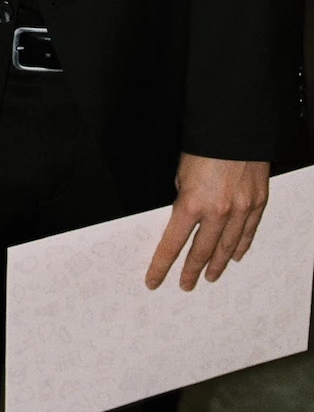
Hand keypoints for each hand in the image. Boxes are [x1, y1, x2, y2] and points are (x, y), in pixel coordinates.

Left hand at [145, 153, 269, 290]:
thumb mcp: (182, 173)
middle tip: (186, 284)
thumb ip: (184, 197)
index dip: (162, 264)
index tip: (154, 280)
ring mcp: (240, 209)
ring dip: (217, 264)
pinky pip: (248, 232)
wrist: (236, 128)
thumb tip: (186, 215)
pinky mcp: (257, 203)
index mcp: (191, 204)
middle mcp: (217, 212)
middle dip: (191, 270)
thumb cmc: (204, 145)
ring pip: (227, 247)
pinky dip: (241, 247)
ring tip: (209, 276)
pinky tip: (235, 256)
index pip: (172, 243)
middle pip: (201, 251)